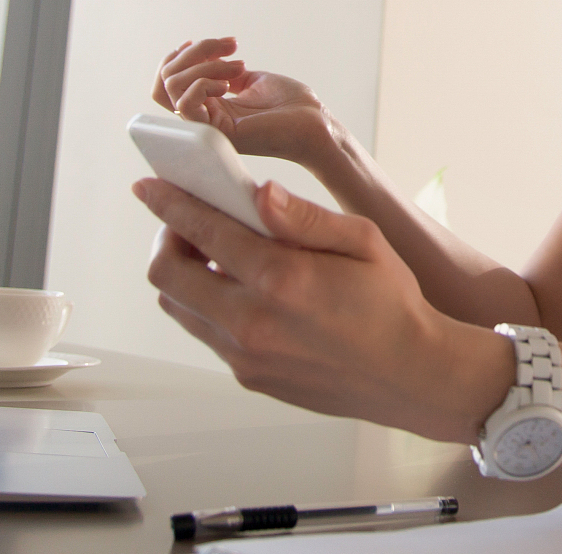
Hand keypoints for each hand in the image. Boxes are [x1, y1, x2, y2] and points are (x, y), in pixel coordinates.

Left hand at [134, 177, 511, 442]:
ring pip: (177, 306)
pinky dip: (207, 303)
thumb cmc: (392, 304)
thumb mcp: (363, 241)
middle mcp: (253, 321)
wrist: (410, 374)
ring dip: (183, 273)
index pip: (203, 230)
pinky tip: (240, 288)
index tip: (151, 185)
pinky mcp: (248, 375)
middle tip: (188, 221)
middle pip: (167, 273)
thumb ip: (304, 216)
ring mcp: (246, 354)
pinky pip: (205, 332)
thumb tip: (260, 193)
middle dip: (167, 236)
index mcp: (281, 278)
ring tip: (215, 253)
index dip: (169, 202)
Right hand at [152, 39, 334, 167]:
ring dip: (203, 64)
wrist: (315, 122)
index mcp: (207, 106)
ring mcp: (208, 127)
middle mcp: (202, 118)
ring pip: (172, 88)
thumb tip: (205, 59)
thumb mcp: (249, 80)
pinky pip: (186, 104)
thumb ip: (222, 73)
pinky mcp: (219, 133)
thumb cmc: (290, 104)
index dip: (176, 58)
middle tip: (232, 47)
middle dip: (193, 53)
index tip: (207, 43)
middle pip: (164, 82)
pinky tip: (231, 83)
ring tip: (239, 65)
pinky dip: (204, 82)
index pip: (164, 85)